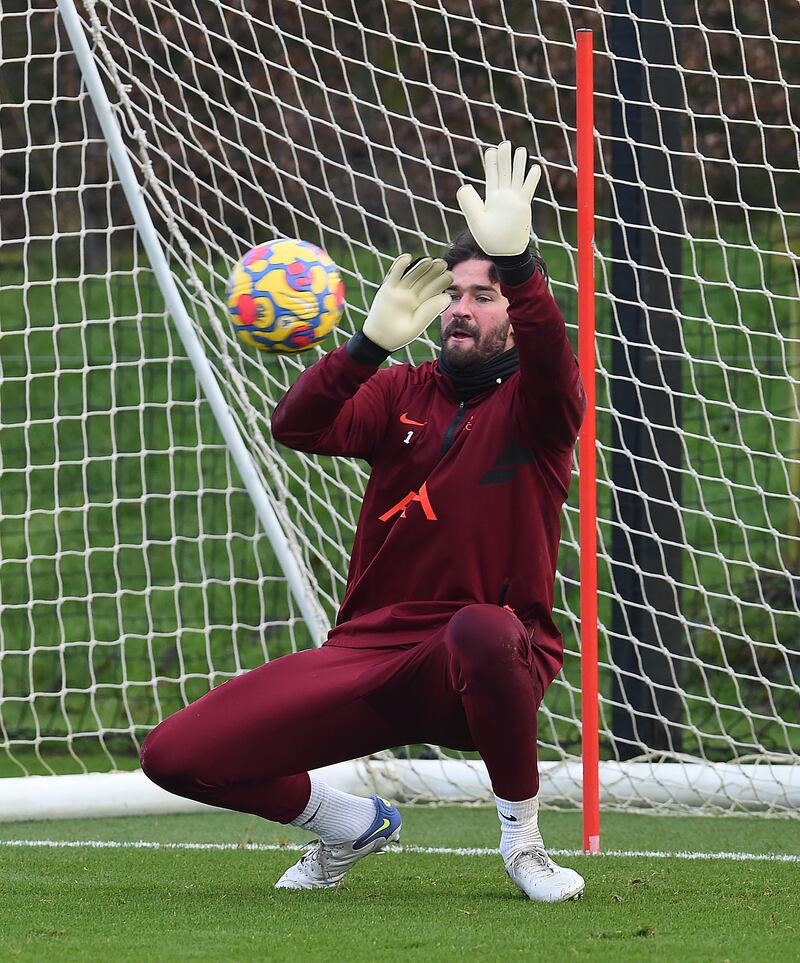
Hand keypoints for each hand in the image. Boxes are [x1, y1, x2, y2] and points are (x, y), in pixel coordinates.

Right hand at [362, 254, 452, 352]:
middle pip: (424, 279)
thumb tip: (446, 296)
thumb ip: (429, 312)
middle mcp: (412, 295)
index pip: (434, 289)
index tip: (450, 276)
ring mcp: (399, 290)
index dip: (442, 282)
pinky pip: (393, 274)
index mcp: (422, 304)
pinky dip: (399, 266)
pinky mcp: (387, 288)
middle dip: (433, 271)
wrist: (379, 339)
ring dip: (420, 267)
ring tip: (429, 261)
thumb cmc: (399, 336)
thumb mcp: (416, 326)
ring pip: (411, 275)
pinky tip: (407, 258)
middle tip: (442, 263)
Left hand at [456, 141, 540, 255]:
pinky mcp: (524, 206)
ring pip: (517, 177)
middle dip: (505, 158)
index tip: (490, 150)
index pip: (491, 176)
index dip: (491, 163)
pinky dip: (531, 179)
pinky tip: (535, 167)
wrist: (504, 252)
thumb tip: (465, 185)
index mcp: (491, 198)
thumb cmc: (489, 239)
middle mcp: (503, 197)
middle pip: (505, 173)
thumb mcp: (474, 220)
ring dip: (519, 164)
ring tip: (521, 149)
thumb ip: (468, 203)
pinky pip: (528, 189)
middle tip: (505, 143)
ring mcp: (514, 200)